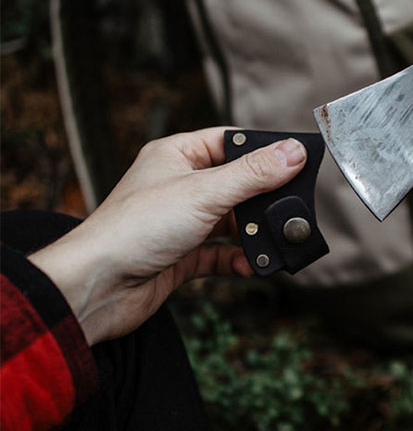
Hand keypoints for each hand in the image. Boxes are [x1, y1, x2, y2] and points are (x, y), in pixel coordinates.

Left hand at [29, 128, 305, 345]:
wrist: (98, 287)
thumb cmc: (134, 230)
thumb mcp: (204, 193)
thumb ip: (253, 174)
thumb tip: (292, 152)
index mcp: (176, 156)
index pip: (229, 143)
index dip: (262, 151)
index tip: (295, 161)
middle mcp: (179, 186)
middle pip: (236, 185)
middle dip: (263, 201)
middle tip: (288, 209)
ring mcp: (181, 223)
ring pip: (232, 223)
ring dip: (253, 235)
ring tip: (270, 242)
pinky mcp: (182, 256)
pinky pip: (221, 254)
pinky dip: (238, 260)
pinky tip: (250, 265)